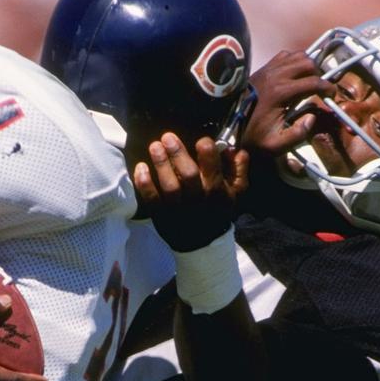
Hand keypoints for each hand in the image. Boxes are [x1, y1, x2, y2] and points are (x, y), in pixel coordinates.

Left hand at [133, 132, 248, 251]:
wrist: (203, 243)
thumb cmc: (218, 210)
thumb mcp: (236, 192)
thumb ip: (238, 169)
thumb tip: (234, 149)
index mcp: (217, 191)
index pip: (213, 167)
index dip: (207, 150)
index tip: (201, 141)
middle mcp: (198, 200)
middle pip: (188, 175)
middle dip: (178, 153)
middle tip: (167, 137)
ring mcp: (179, 210)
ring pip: (169, 186)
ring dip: (161, 164)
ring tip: (154, 146)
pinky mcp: (162, 216)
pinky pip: (152, 200)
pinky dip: (145, 184)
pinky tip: (141, 167)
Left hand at [241, 50, 335, 156]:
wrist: (228, 127)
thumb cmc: (253, 138)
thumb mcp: (275, 145)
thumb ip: (297, 134)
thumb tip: (312, 116)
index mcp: (280, 93)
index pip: (313, 82)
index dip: (328, 88)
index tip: (332, 96)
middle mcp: (275, 76)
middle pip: (308, 62)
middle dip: (319, 75)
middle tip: (320, 89)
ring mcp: (267, 69)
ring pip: (297, 55)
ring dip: (308, 66)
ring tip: (309, 81)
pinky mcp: (262, 68)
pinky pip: (284, 55)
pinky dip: (294, 61)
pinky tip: (295, 75)